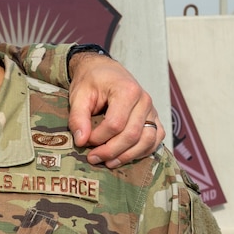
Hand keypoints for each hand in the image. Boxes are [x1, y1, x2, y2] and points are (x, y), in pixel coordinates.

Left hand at [67, 53, 161, 167]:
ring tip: (108, 163)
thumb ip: (78, 117)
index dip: (99, 138)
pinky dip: (142, 151)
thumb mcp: (79, 95)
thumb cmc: (91, 81)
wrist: (104, 70)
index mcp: (127, 91)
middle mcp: (144, 101)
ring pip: (147, 140)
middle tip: (92, 159)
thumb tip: (81, 141)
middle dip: (111, 151)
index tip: (84, 142)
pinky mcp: (154, 118)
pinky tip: (125, 157)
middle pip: (132, 135)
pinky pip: (155, 139)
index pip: (115, 124)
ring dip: (128, 156)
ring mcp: (152, 110)